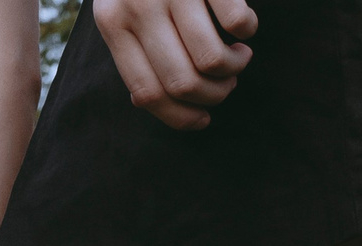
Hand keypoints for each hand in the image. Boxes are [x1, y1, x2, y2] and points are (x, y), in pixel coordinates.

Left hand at [95, 0, 256, 130]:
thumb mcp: (125, 7)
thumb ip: (132, 48)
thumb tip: (146, 101)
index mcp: (113, 23)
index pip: (146, 93)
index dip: (180, 117)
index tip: (203, 119)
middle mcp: (137, 7)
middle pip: (182, 82)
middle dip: (214, 95)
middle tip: (227, 83)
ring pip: (211, 60)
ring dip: (234, 68)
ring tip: (240, 56)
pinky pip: (236, 21)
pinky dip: (248, 30)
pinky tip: (245, 25)